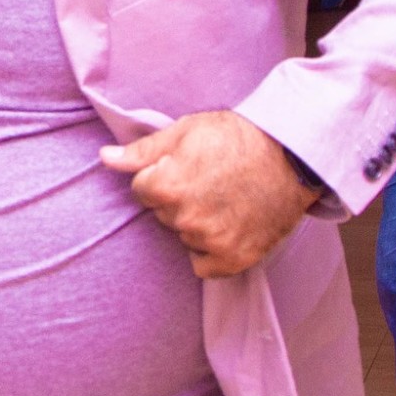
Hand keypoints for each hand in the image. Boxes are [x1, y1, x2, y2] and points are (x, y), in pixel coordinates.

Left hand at [99, 111, 321, 278]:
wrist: (291, 155)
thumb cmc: (237, 136)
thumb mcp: (185, 131)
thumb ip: (141, 151)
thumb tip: (104, 159)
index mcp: (165, 186)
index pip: (142, 190)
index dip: (162, 175)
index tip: (188, 166)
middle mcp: (185, 219)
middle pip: (163, 214)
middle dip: (178, 199)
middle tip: (210, 181)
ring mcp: (210, 242)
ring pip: (184, 236)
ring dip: (197, 223)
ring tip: (225, 199)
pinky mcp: (234, 259)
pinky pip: (204, 265)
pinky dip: (212, 251)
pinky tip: (229, 225)